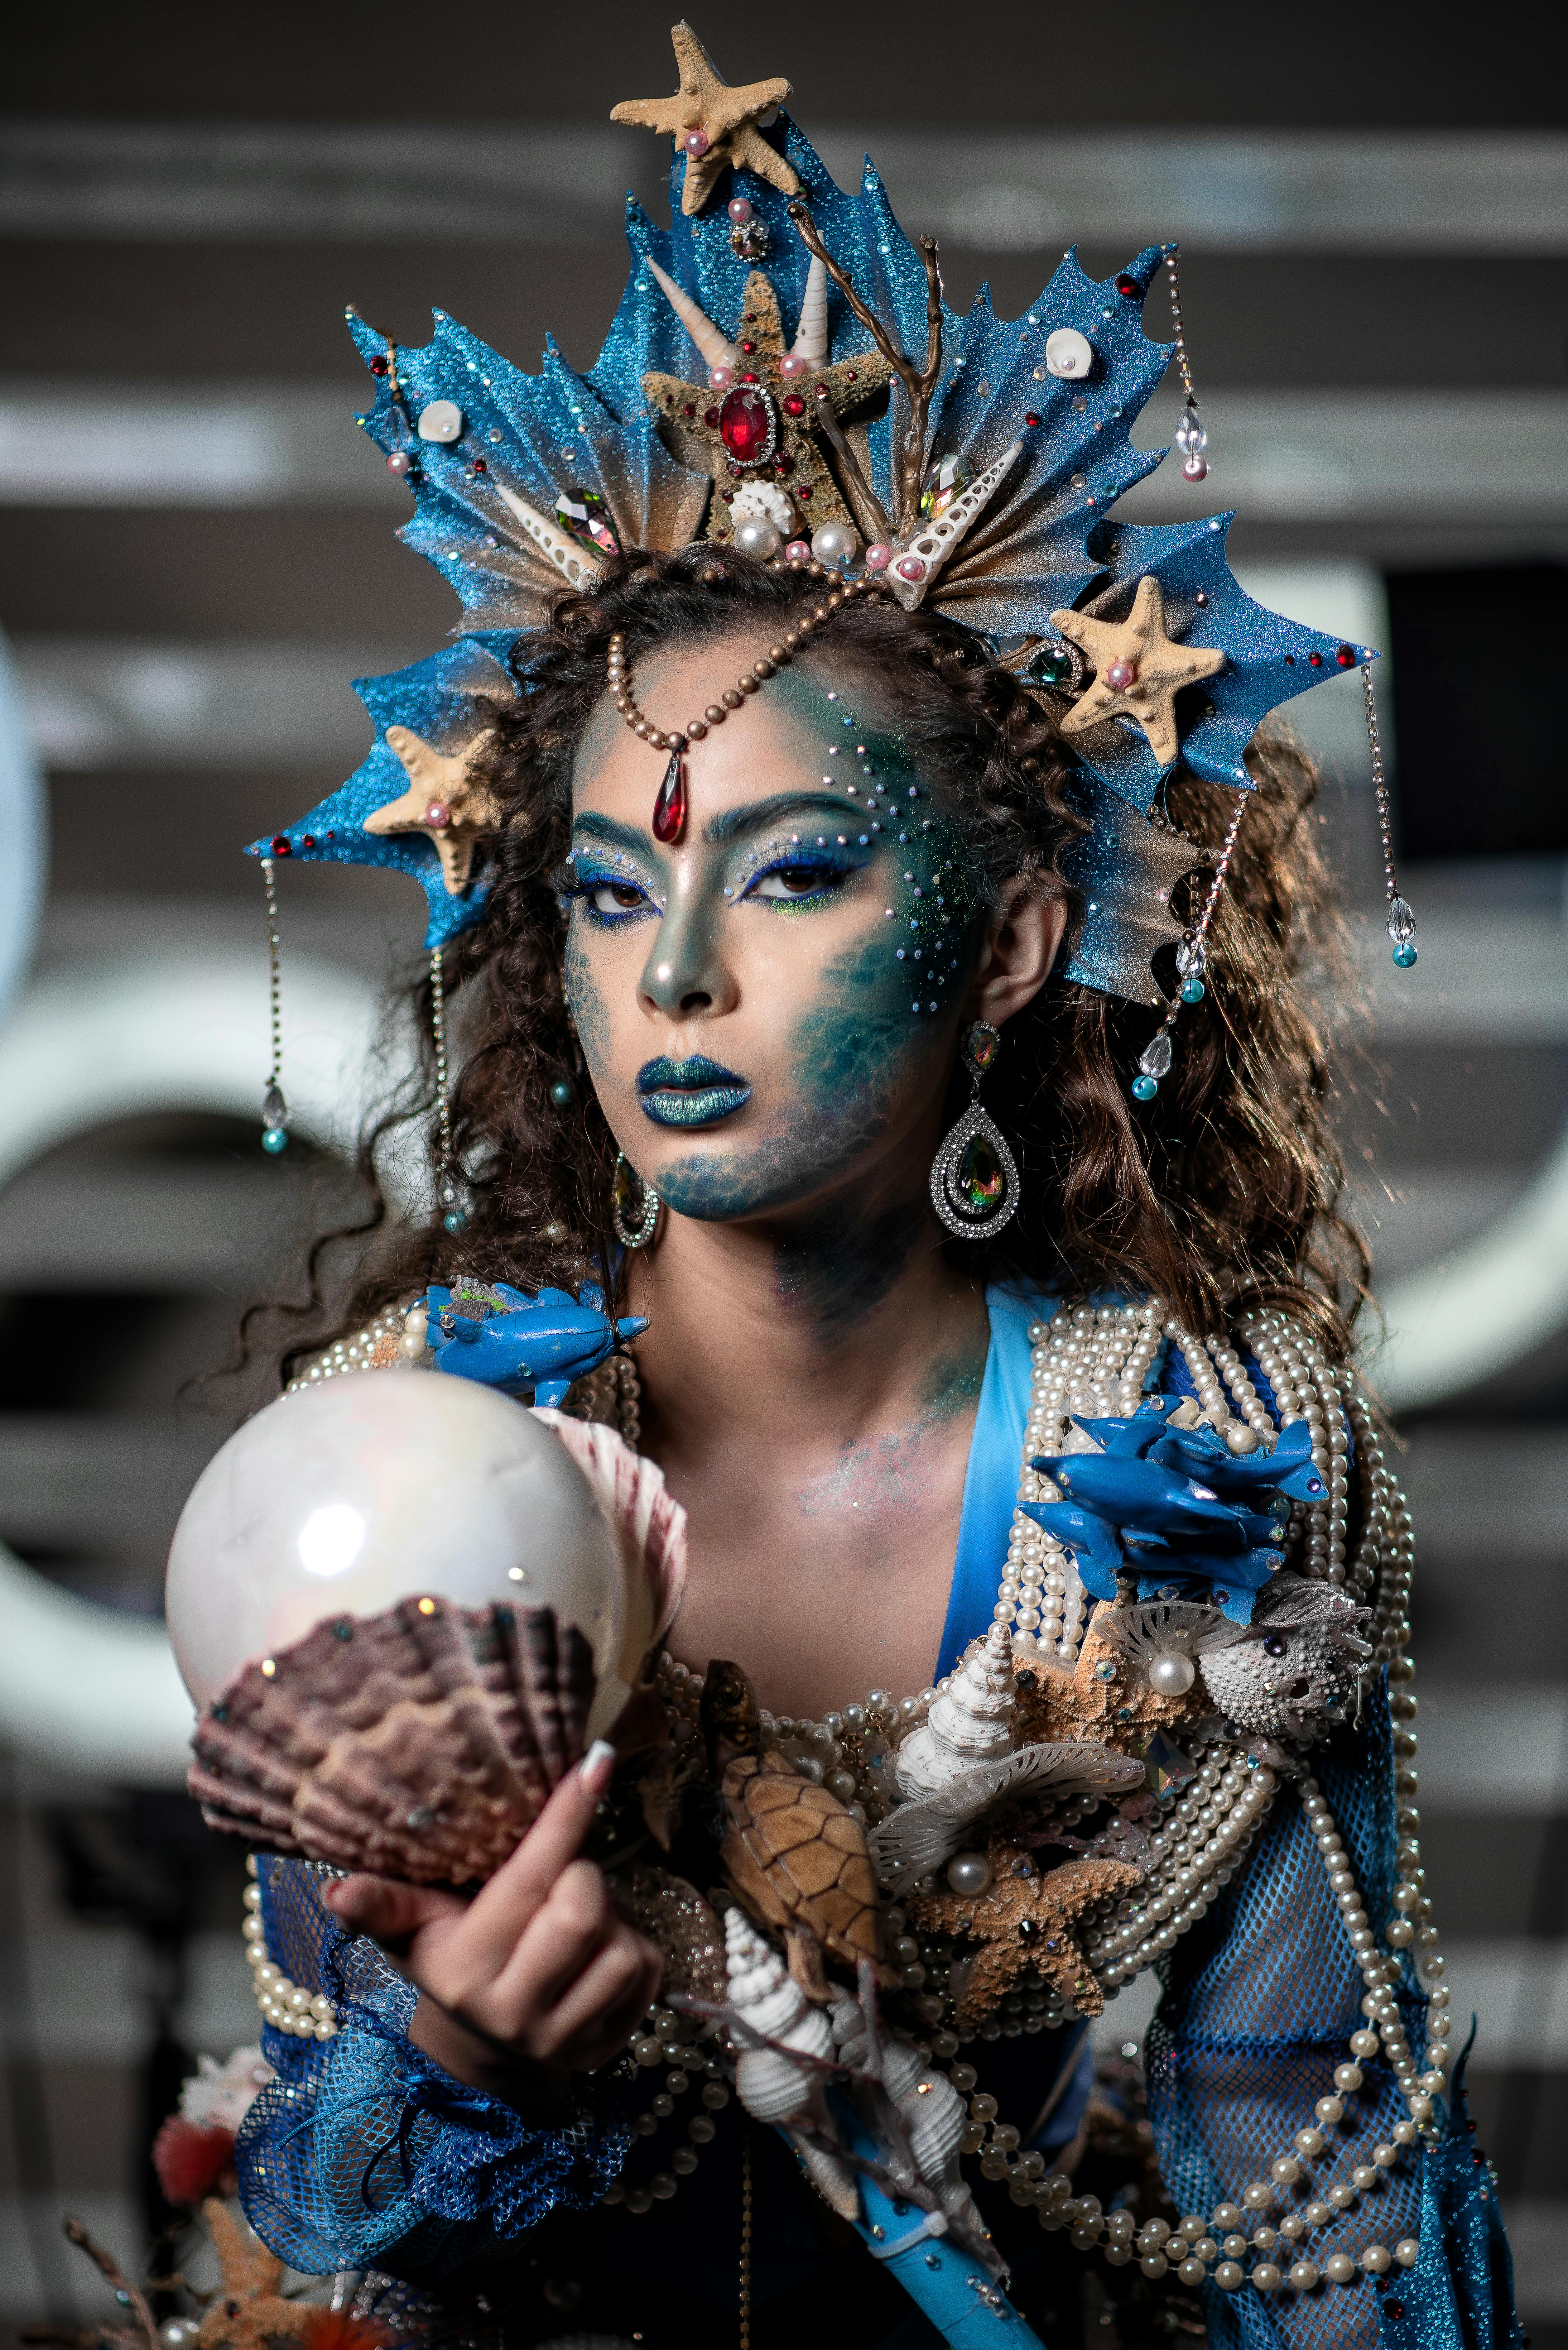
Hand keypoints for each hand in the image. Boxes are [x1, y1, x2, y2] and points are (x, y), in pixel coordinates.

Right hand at [321, 1742, 660, 2107]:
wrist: (484, 2049)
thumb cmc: (451, 1959)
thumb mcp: (411, 1931)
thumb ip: (381, 1903)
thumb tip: (337, 1889)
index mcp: (464, 1973)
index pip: (529, 1879)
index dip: (565, 1816)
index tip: (595, 1762)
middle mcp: (512, 2013)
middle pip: (585, 1910)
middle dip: (584, 1876)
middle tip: (564, 1876)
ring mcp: (562, 2039)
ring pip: (623, 1945)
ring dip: (613, 1918)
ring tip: (576, 1918)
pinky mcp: (607, 2048)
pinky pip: (649, 1972)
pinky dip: (634, 1947)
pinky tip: (598, 1951)